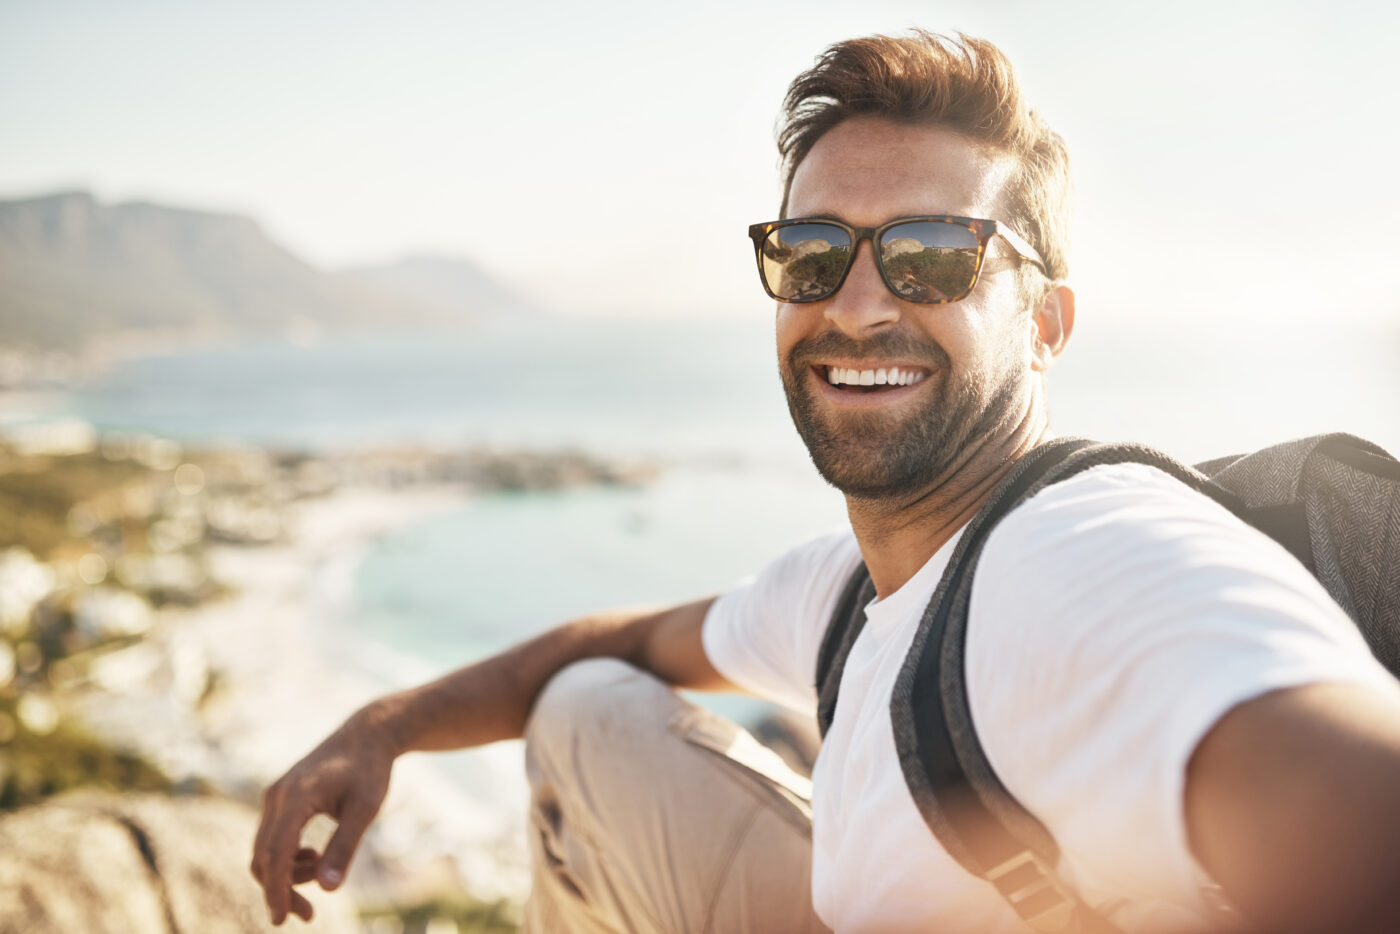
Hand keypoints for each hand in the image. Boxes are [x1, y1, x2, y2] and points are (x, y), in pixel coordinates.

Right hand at [250, 709, 395, 924]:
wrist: (367, 735)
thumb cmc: (370, 770)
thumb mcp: (365, 809)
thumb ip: (345, 847)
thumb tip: (328, 889)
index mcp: (296, 796)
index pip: (276, 854)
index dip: (276, 891)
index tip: (281, 921)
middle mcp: (277, 795)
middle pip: (263, 856)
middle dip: (281, 890)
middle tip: (309, 915)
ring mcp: (275, 796)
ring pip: (265, 849)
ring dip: (287, 874)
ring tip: (322, 872)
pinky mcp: (280, 798)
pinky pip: (272, 837)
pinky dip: (288, 857)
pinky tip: (314, 857)